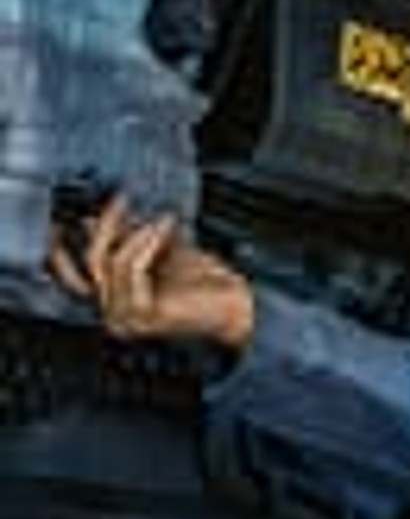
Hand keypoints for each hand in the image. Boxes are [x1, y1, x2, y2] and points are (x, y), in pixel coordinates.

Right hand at [47, 194, 254, 350]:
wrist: (238, 304)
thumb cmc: (205, 280)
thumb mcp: (161, 251)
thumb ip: (130, 237)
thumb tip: (103, 214)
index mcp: (113, 303)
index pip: (72, 277)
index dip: (62, 247)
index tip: (65, 216)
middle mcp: (112, 316)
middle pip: (90, 262)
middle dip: (105, 225)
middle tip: (122, 199)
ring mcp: (125, 319)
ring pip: (109, 262)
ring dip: (136, 231)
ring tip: (162, 217)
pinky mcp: (142, 316)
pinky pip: (131, 269)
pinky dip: (147, 241)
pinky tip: (165, 225)